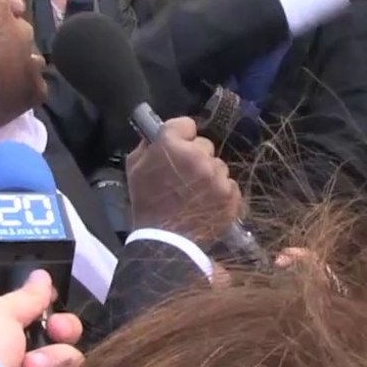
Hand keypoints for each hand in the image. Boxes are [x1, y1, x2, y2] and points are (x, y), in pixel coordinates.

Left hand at [0, 270, 83, 366]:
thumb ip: (27, 296)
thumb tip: (41, 275)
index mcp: (5, 334)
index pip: (46, 318)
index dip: (56, 312)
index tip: (53, 311)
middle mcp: (21, 359)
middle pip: (65, 339)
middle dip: (62, 333)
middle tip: (51, 335)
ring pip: (70, 363)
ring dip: (53, 362)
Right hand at [127, 117, 240, 244]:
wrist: (166, 242)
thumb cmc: (147, 204)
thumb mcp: (135, 169)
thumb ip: (147, 145)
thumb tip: (157, 133)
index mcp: (171, 146)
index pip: (186, 124)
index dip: (181, 135)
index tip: (178, 146)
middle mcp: (198, 156)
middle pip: (205, 145)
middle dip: (196, 157)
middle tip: (184, 176)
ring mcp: (217, 176)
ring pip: (218, 165)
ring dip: (209, 175)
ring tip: (195, 194)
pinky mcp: (231, 194)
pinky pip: (229, 184)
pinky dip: (221, 193)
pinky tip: (207, 204)